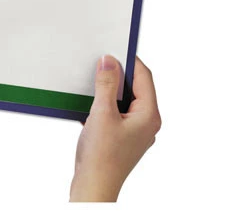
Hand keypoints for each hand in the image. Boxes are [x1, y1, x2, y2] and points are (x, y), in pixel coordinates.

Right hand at [70, 56, 160, 201]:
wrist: (93, 186)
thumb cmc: (101, 157)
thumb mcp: (102, 113)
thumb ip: (106, 85)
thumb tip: (109, 61)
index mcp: (148, 115)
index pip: (144, 77)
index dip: (130, 60)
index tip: (114, 48)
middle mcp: (145, 122)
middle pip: (135, 87)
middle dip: (117, 73)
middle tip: (100, 61)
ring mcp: (133, 130)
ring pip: (123, 99)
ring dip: (108, 89)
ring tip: (92, 80)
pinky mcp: (120, 136)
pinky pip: (114, 111)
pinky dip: (102, 103)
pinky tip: (87, 101)